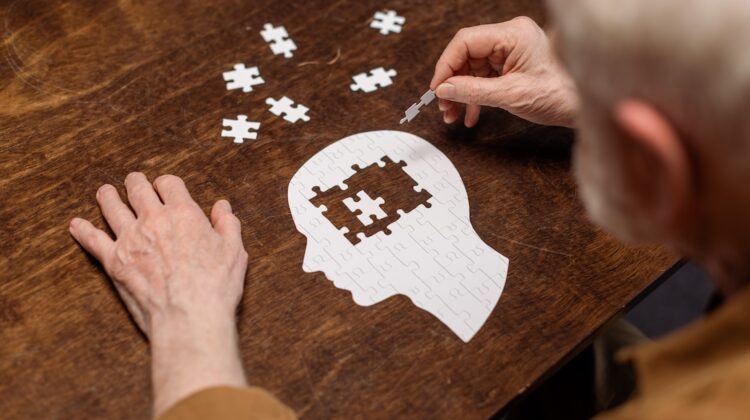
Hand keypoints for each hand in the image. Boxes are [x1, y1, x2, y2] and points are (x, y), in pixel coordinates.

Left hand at [69, 173, 248, 415]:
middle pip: (137, 190)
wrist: (189, 316)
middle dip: (135, 182)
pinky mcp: (114, 261)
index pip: (169, 184)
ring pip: (112, 208)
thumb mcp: (234, 251)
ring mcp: (130, 239)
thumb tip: (222, 207)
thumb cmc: (215, 286)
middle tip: (133, 180)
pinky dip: (83, 231)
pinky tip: (77, 225)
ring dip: (108, 197)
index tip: (165, 186)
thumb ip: (227, 224)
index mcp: (184, 214)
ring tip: (105, 192)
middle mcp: (154, 220)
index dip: (167, 183)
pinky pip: (93, 240)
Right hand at [430, 16, 579, 127]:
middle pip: (467, 55)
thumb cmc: (560, 95)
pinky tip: (470, 114)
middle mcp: (511, 37)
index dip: (446, 65)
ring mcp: (512, 51)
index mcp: (513, 34)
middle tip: (444, 106)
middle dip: (453, 83)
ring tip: (453, 114)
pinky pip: (485, 77)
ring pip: (473, 68)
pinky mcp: (513, 65)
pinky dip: (475, 96)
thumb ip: (473, 91)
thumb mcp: (511, 95)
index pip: (466, 42)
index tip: (437, 89)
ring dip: (461, 93)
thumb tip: (444, 90)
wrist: (584, 106)